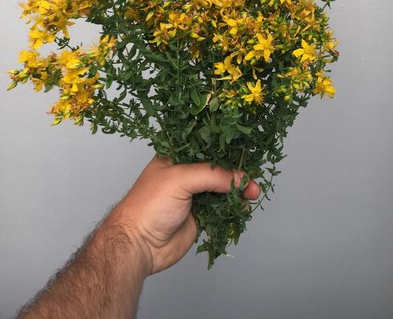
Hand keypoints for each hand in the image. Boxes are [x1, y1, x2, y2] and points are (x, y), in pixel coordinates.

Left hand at [109, 154, 260, 274]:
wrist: (138, 245)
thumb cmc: (148, 205)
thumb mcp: (181, 179)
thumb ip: (213, 175)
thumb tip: (240, 177)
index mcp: (176, 156)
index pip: (206, 146)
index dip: (225, 149)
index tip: (245, 151)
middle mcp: (185, 174)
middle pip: (218, 169)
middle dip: (236, 173)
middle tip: (252, 178)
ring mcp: (193, 195)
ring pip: (222, 189)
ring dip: (238, 191)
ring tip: (253, 193)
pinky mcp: (199, 215)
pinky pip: (221, 209)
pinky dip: (234, 208)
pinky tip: (243, 207)